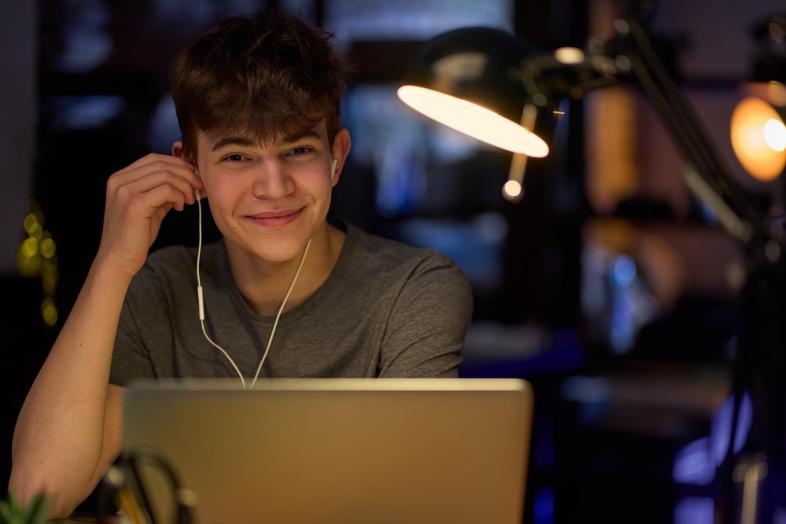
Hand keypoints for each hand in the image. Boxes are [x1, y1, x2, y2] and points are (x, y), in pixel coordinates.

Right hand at [95, 153, 202, 278]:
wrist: (118, 258)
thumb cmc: (135, 235)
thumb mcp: (150, 206)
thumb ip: (162, 190)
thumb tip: (187, 179)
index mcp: (120, 178)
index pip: (154, 158)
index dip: (177, 164)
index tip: (193, 176)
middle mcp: (119, 180)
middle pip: (162, 164)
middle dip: (186, 174)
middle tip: (199, 187)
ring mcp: (125, 191)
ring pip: (166, 175)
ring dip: (185, 186)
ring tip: (190, 200)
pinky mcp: (134, 204)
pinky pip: (166, 190)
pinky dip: (179, 196)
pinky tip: (180, 207)